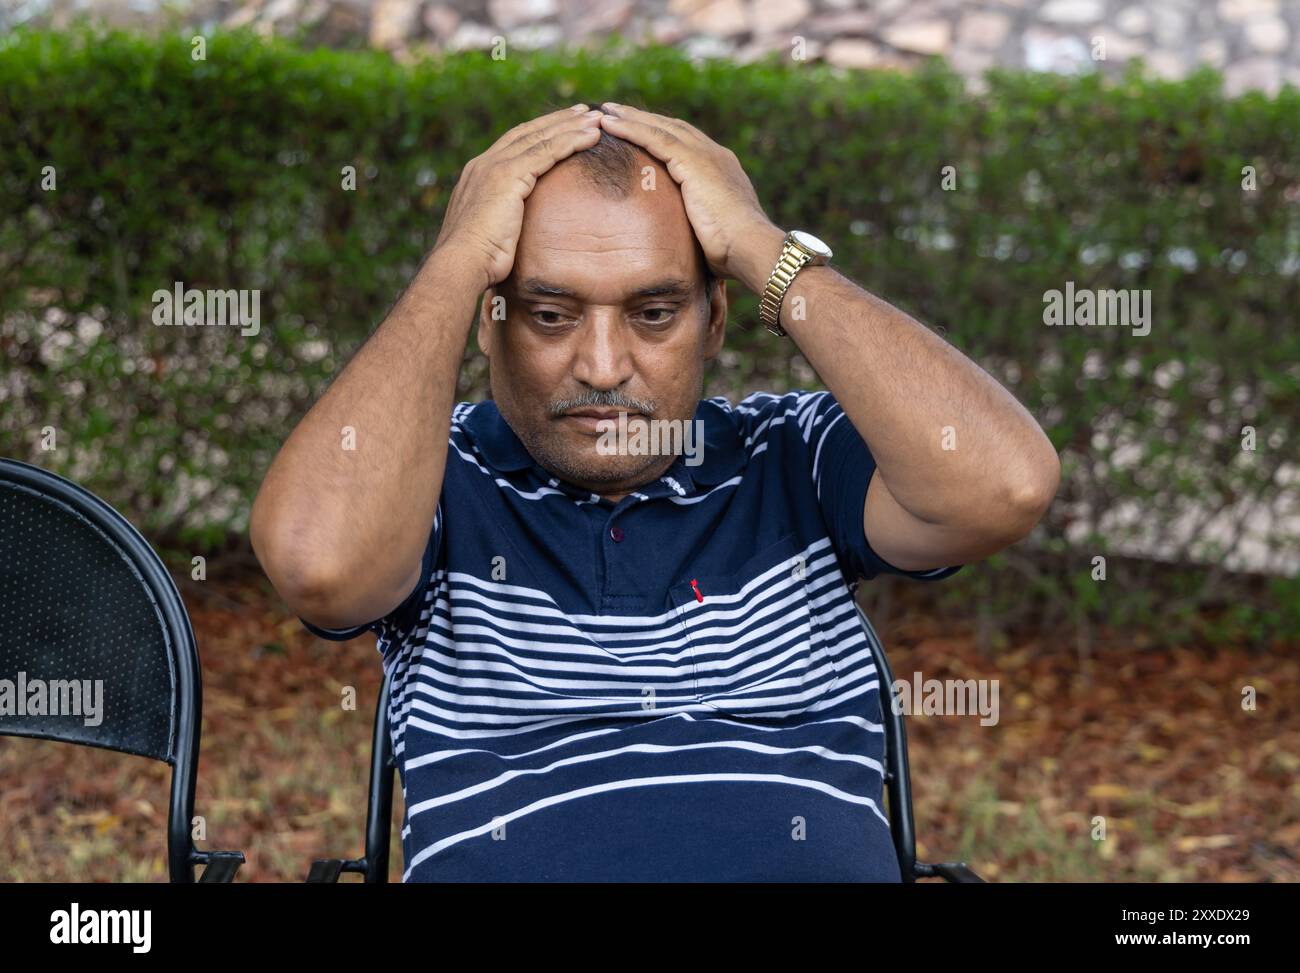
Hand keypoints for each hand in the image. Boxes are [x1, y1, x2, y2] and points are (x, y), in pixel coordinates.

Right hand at [433, 105, 604, 288]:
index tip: (562, 126)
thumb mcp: (488, 235)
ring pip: (540, 138)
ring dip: (571, 126)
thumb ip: (500, 223)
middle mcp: (484, 164)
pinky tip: (592, 136)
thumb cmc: (475, 262)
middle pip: (528, 132)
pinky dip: (572, 141)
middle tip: (584, 111)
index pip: (513, 144)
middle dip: (558, 121)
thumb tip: (511, 235)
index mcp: (478, 175)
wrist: (459, 264)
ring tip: (597, 119)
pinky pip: (547, 152)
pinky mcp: (508, 175)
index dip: (539, 133)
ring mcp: (495, 167)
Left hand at [596, 102, 778, 282]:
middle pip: (672, 128)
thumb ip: (698, 226)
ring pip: (660, 128)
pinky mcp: (692, 161)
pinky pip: (654, 138)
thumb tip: (682, 244)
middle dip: (644, 119)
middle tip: (616, 110)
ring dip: (631, 118)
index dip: (661, 135)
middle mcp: (714, 155)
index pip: (686, 144)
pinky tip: (610, 123)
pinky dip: (631, 128)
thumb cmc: (735, 253)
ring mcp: (704, 155)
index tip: (640, 131)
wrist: (750, 247)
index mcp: (721, 169)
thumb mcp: (713, 233)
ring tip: (606, 110)